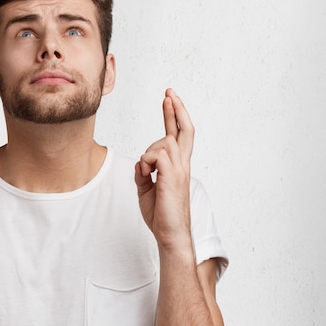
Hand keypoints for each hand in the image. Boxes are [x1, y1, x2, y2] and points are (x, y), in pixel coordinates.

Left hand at [134, 89, 193, 252]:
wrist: (170, 233)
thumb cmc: (160, 213)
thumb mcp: (145, 187)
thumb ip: (144, 171)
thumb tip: (141, 162)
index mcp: (178, 165)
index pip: (178, 134)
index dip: (174, 115)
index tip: (169, 99)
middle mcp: (183, 164)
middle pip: (184, 129)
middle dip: (176, 109)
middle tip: (169, 92)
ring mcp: (180, 169)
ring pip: (162, 142)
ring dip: (149, 154)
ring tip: (149, 175)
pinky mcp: (173, 175)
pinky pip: (155, 155)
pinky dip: (146, 164)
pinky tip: (148, 176)